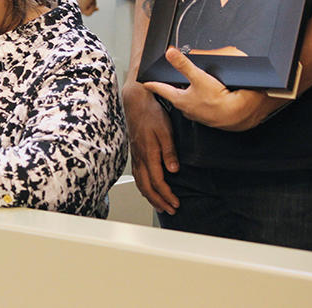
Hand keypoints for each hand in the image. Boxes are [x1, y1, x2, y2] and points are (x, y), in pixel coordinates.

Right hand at [122, 79, 179, 213]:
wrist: (136, 102)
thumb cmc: (151, 114)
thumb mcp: (165, 131)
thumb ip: (169, 151)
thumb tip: (173, 170)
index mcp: (148, 154)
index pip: (157, 182)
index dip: (166, 195)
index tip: (175, 203)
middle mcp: (140, 158)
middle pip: (147, 187)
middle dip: (159, 201)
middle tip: (169, 209)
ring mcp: (136, 156)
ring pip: (140, 183)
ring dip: (150, 197)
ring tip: (160, 205)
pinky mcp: (135, 153)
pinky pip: (138, 175)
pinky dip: (143, 186)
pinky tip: (148, 188)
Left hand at [143, 47, 282, 130]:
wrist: (239, 116)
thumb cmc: (218, 101)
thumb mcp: (199, 78)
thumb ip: (184, 64)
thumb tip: (171, 53)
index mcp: (180, 99)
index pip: (161, 89)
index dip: (153, 84)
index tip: (146, 83)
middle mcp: (187, 109)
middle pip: (174, 96)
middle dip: (171, 89)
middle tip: (168, 83)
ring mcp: (198, 114)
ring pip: (188, 102)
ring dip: (188, 95)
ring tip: (191, 87)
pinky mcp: (210, 117)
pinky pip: (201, 106)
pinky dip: (201, 100)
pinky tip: (209, 96)